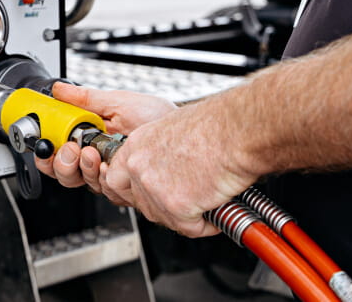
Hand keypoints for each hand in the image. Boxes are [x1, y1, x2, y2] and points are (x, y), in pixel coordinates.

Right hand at [34, 82, 176, 203]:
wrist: (183, 131)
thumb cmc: (156, 117)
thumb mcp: (117, 102)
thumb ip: (85, 99)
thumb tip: (59, 90)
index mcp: (90, 140)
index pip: (59, 153)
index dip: (48, 152)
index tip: (48, 143)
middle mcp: (99, 161)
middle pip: (66, 174)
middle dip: (63, 164)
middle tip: (71, 149)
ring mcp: (113, 176)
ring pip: (84, 184)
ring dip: (84, 168)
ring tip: (92, 153)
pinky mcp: (128, 189)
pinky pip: (108, 192)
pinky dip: (106, 178)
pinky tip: (109, 165)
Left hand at [103, 101, 256, 237]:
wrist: (236, 131)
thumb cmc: (216, 125)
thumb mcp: (172, 129)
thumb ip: (158, 152)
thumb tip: (164, 166)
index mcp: (136, 146)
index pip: (115, 180)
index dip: (134, 191)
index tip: (149, 195)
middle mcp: (139, 167)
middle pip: (141, 204)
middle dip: (165, 207)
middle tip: (187, 200)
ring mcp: (154, 188)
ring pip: (165, 218)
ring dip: (187, 216)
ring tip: (208, 200)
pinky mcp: (176, 206)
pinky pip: (190, 227)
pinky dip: (207, 224)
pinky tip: (217, 209)